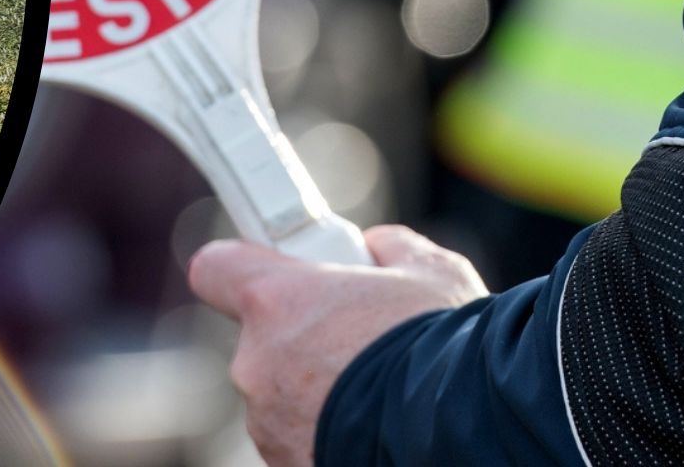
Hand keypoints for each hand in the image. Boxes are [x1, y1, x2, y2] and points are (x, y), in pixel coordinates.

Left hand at [188, 225, 486, 465]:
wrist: (469, 433)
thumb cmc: (443, 346)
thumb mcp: (430, 273)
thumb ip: (390, 249)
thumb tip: (379, 248)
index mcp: (276, 300)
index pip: (214, 268)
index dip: (240, 265)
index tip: (269, 266)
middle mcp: (257, 364)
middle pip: (261, 338)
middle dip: (302, 336)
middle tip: (356, 334)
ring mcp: (269, 426)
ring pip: (280, 393)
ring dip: (315, 389)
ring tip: (377, 386)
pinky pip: (298, 437)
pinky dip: (326, 430)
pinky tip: (375, 421)